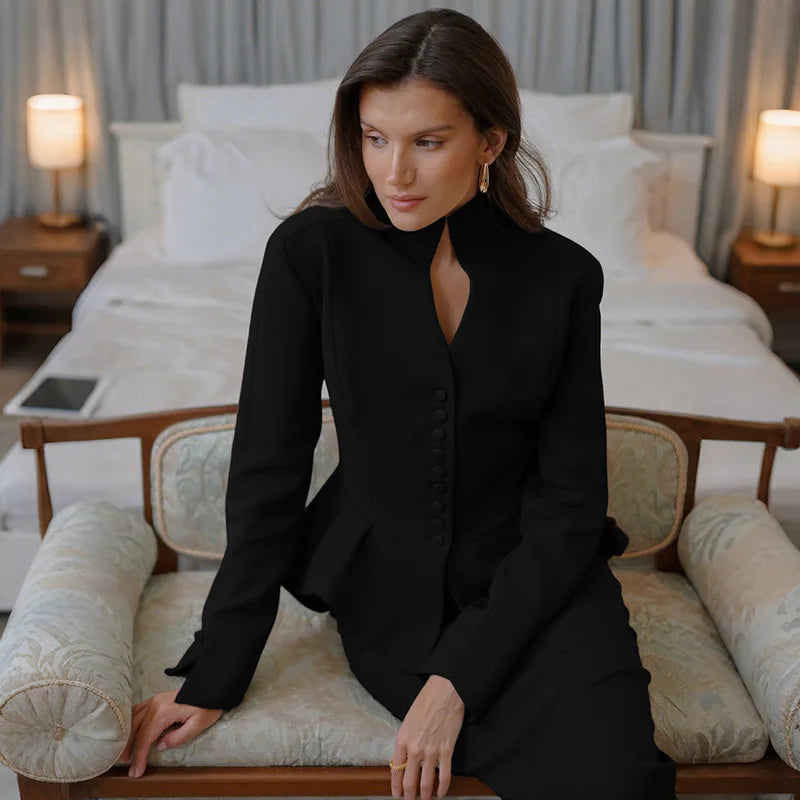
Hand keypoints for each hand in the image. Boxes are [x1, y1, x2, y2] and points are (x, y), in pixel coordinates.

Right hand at [120, 689, 223, 777]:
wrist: (212, 687)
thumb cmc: (207, 705)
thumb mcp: (198, 725)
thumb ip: (178, 738)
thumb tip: (159, 746)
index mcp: (163, 712)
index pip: (145, 738)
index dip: (139, 756)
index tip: (136, 771)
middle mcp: (155, 704)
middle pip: (136, 729)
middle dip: (130, 749)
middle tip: (127, 766)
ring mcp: (155, 699)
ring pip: (134, 720)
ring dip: (128, 737)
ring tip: (125, 753)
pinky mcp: (157, 699)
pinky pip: (138, 710)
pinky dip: (131, 723)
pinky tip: (130, 732)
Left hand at [391, 675, 464, 799]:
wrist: (444, 692)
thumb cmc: (426, 701)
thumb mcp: (408, 721)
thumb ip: (406, 741)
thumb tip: (407, 759)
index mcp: (402, 739)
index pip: (395, 770)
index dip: (396, 786)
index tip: (397, 794)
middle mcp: (415, 749)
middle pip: (409, 782)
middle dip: (409, 796)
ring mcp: (431, 752)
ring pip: (426, 784)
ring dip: (425, 796)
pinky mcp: (447, 751)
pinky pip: (444, 776)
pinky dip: (443, 789)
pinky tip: (441, 793)